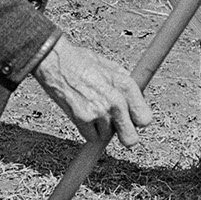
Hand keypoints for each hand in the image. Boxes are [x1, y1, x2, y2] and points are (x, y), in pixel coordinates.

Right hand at [32, 36, 151, 148]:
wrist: (55, 60)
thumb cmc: (81, 61)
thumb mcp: (111, 67)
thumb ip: (126, 86)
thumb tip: (137, 102)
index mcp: (126, 86)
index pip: (144, 119)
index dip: (136, 121)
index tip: (130, 119)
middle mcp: (116, 101)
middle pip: (131, 139)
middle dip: (124, 136)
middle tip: (115, 128)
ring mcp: (100, 111)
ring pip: (106, 136)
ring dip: (100, 127)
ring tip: (90, 107)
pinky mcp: (83, 119)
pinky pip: (91, 137)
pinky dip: (86, 130)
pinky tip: (81, 113)